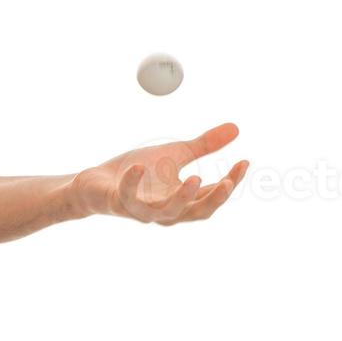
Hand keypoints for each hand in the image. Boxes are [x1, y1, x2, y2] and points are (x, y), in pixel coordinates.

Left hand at [70, 123, 248, 224]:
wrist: (97, 182)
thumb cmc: (138, 171)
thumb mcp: (175, 154)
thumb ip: (203, 146)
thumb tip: (236, 128)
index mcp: (183, 199)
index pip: (212, 194)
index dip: (231, 181)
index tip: (244, 161)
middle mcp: (166, 210)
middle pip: (197, 212)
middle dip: (215, 198)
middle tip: (229, 182)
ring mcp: (143, 209)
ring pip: (167, 212)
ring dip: (182, 197)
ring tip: (195, 177)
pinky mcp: (119, 203)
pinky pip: (127, 197)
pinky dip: (132, 183)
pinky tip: (138, 167)